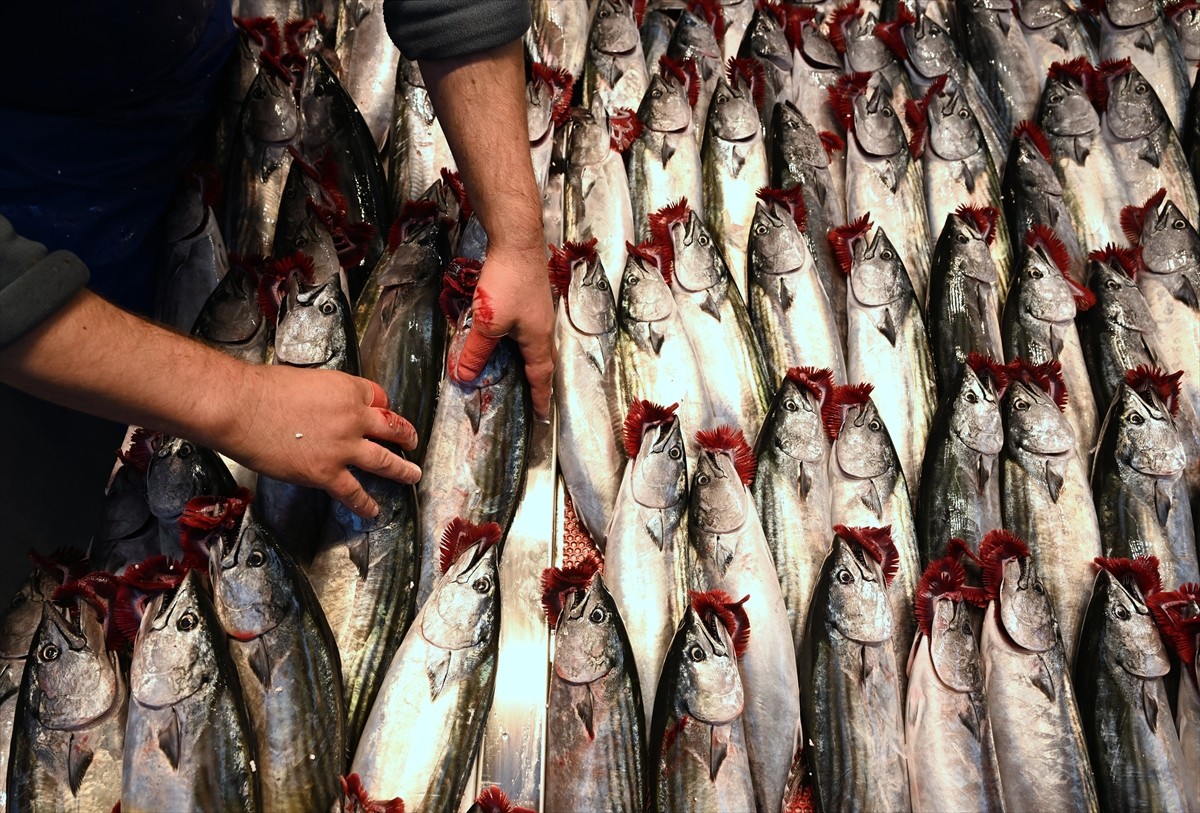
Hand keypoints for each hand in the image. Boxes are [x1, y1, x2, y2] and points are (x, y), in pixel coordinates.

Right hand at [218, 365, 420, 518]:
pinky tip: (374, 511)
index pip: (377, 398)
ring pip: (384, 461)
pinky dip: (365, 503)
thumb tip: (322, 407)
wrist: (242, 408)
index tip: (381, 413)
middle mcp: (354, 418)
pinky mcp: (327, 473)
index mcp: (349, 391)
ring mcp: (344, 448)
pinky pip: (354, 492)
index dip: (380, 406)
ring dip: (402, 470)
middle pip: (392, 427)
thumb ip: (324, 395)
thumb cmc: (263, 389)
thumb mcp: (307, 379)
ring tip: (413, 475)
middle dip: (405, 435)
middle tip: (412, 441)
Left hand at [453, 243, 555, 419]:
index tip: (543, 417)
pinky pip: (529, 330)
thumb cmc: (506, 283)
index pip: (541, 376)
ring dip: (531, 362)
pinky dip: (523, 343)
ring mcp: (540, 312)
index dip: (540, 397)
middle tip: (534, 399)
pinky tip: (510, 339)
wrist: (516, 241)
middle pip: (544, 362)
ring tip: (521, 374)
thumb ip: (475, 352)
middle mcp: (544, 328)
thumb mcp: (487, 323)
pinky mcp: (531, 298)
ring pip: (536, 345)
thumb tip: (463, 378)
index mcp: (538, 340)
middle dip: (539, 382)